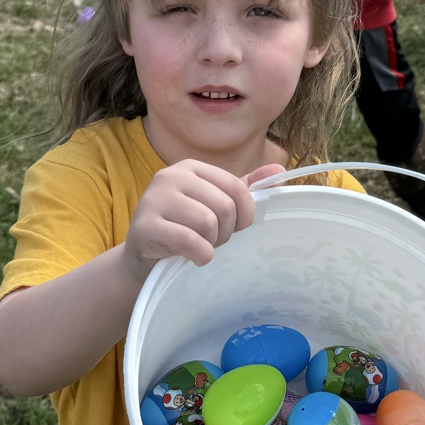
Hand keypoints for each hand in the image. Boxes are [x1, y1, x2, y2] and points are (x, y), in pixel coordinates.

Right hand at [124, 160, 284, 281]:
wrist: (144, 254)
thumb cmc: (183, 226)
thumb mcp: (212, 203)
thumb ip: (242, 188)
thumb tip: (280, 171)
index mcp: (191, 167)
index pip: (236, 187)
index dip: (244, 214)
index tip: (235, 227)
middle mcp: (171, 176)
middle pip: (224, 207)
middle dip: (225, 232)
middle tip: (211, 239)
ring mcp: (155, 199)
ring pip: (208, 223)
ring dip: (211, 244)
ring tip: (198, 245)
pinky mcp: (145, 226)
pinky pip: (189, 241)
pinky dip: (200, 255)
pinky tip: (193, 257)